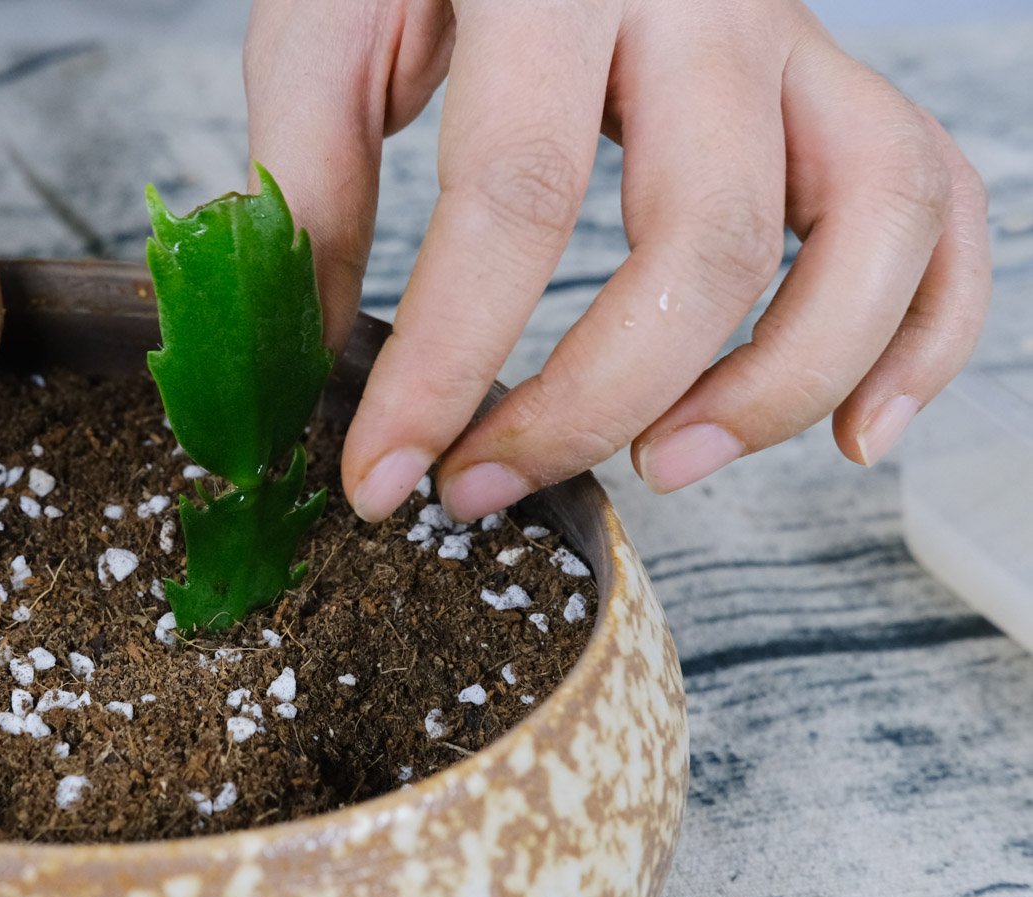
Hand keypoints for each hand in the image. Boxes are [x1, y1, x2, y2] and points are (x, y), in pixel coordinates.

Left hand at [245, 0, 990, 521]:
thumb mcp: (331, 27)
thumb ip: (317, 177)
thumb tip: (318, 352)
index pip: (518, 196)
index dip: (449, 361)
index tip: (386, 472)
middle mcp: (705, 2)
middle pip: (709, 235)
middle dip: (595, 403)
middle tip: (486, 490)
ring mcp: (796, 40)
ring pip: (873, 221)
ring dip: (782, 383)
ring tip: (664, 465)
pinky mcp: (837, 82)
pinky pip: (938, 203)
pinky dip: (925, 330)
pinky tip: (853, 430)